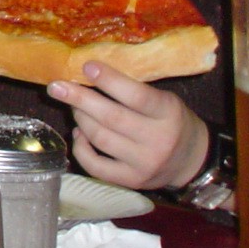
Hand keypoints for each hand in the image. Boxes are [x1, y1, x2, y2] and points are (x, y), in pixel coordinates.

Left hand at [47, 62, 208, 190]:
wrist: (192, 161)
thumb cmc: (172, 121)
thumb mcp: (164, 100)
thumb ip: (133, 90)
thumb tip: (89, 73)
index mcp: (168, 113)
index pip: (136, 96)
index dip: (109, 80)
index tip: (86, 66)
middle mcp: (158, 140)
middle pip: (111, 118)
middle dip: (79, 99)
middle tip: (56, 86)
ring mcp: (144, 164)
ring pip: (100, 138)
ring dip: (80, 120)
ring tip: (74, 107)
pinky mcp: (132, 181)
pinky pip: (96, 166)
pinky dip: (81, 148)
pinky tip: (79, 134)